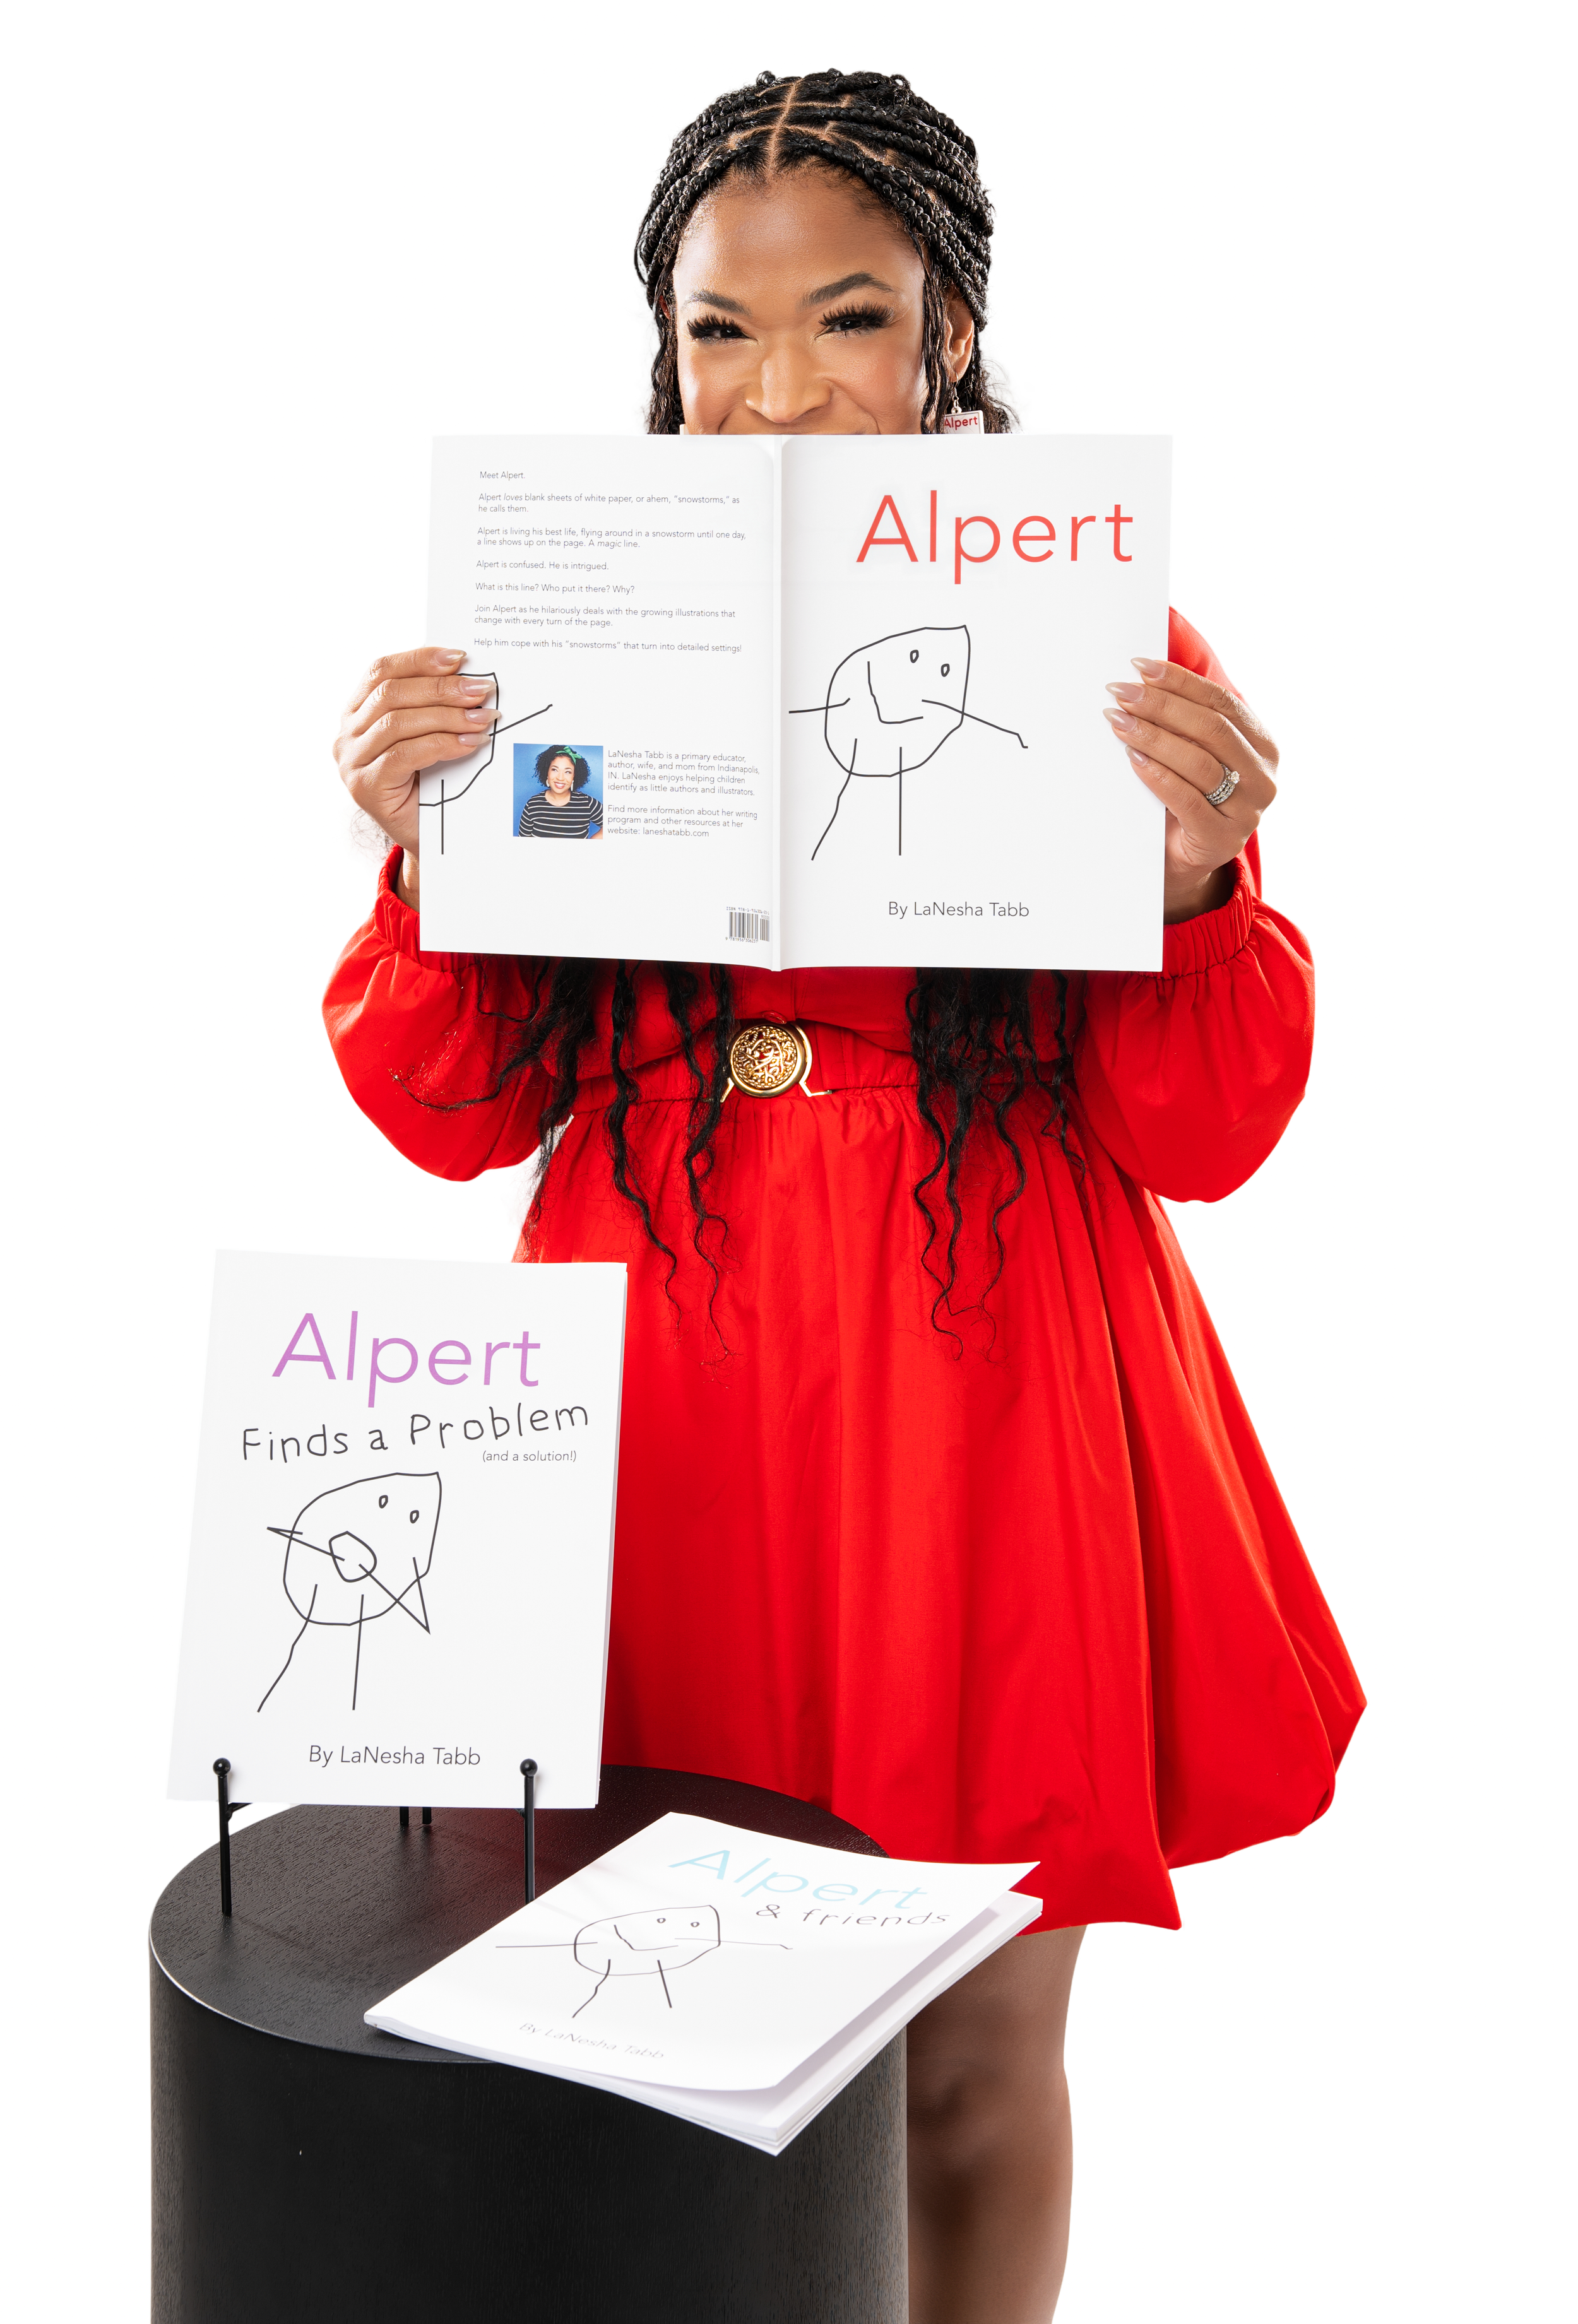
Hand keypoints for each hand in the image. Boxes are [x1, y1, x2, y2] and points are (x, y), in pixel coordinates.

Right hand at [334, 647, 494, 903]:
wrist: (424, 836)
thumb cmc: (428, 782)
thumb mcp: (426, 735)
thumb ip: (431, 707)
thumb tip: (467, 675)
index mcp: (356, 712)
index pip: (381, 671)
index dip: (419, 659)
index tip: (459, 658)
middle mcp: (346, 734)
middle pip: (391, 693)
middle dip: (441, 688)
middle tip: (481, 691)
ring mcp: (351, 761)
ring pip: (398, 722)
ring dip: (447, 716)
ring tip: (483, 718)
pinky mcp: (365, 786)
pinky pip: (404, 754)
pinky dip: (442, 744)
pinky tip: (469, 743)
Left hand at [1103, 659, 1278, 922]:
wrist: (1184, 859)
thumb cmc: (1187, 798)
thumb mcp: (1194, 755)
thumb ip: (1186, 724)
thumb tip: (1145, 678)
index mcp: (1262, 746)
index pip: (1222, 702)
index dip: (1181, 682)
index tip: (1140, 667)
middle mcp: (1263, 776)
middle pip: (1211, 728)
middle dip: (1161, 705)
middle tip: (1122, 692)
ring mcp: (1248, 811)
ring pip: (1199, 762)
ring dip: (1154, 736)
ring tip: (1118, 721)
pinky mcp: (1221, 838)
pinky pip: (1187, 799)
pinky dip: (1157, 775)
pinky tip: (1132, 758)